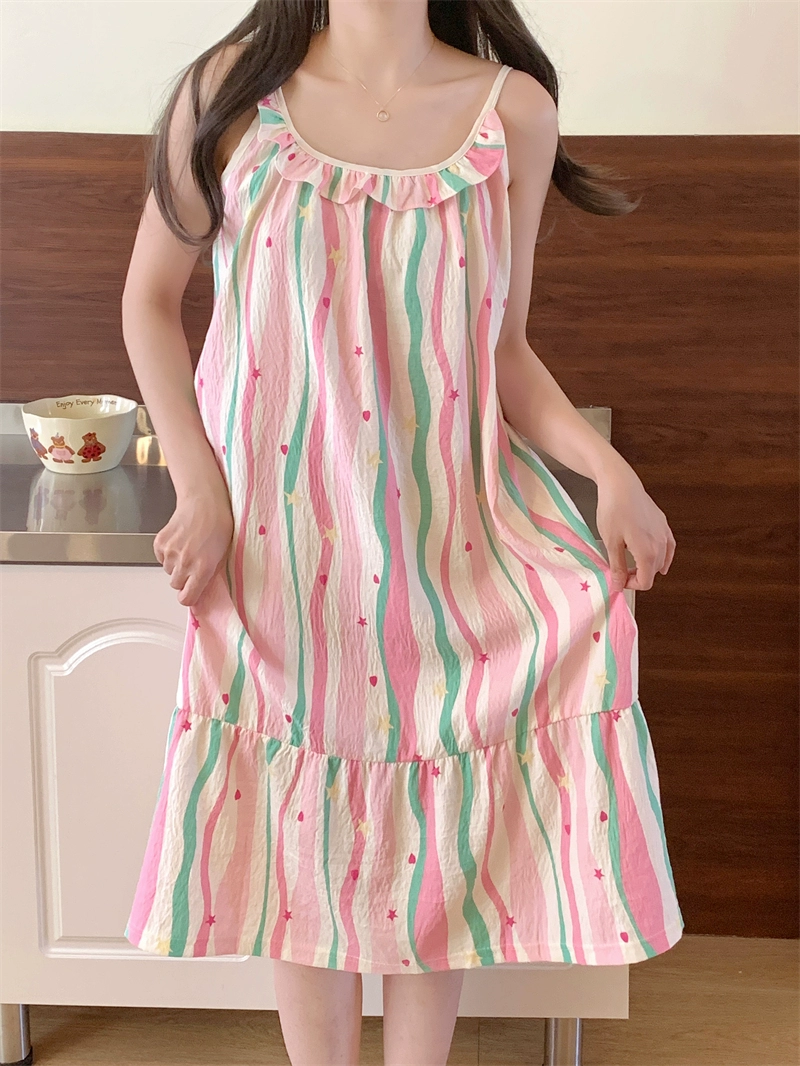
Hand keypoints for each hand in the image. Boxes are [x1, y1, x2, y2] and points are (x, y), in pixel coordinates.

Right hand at [153, 484, 233, 607]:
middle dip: (184, 578)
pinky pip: (160, 558)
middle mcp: (184, 563)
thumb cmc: (219, 526)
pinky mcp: (160, 543)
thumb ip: (210, 575)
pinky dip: (167, 553)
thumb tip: (202, 592)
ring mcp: (170, 552)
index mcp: (202, 569)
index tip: (191, 593)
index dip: (189, 597)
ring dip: (176, 564)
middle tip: (193, 564)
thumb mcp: (223, 555)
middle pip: (176, 585)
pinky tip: (179, 541)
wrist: (204, 502)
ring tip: (188, 548)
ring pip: (168, 571)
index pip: (187, 599)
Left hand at [595, 467, 675, 591]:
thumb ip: (617, 567)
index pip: (645, 582)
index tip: (618, 579)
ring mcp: (664, 533)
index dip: (631, 585)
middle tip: (621, 571)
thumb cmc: (613, 510)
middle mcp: (661, 544)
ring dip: (648, 566)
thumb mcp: (610, 542)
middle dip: (638, 576)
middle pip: (653, 572)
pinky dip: (663, 556)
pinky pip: (668, 546)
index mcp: (648, 552)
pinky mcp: (663, 524)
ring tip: (632, 563)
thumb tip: (618, 586)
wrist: (620, 484)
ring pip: (661, 560)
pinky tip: (658, 557)